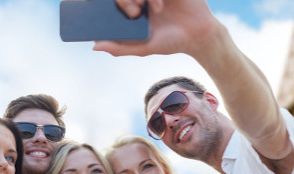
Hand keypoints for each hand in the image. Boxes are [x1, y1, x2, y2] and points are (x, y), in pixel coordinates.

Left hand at [93, 0, 221, 57]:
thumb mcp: (143, 47)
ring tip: (146, 8)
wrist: (198, 36)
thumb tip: (94, 46)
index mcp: (133, 5)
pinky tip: (160, 7)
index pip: (114, 0)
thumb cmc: (171, 41)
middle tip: (133, 13)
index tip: (111, 12)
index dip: (111, 3)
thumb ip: (120, 47)